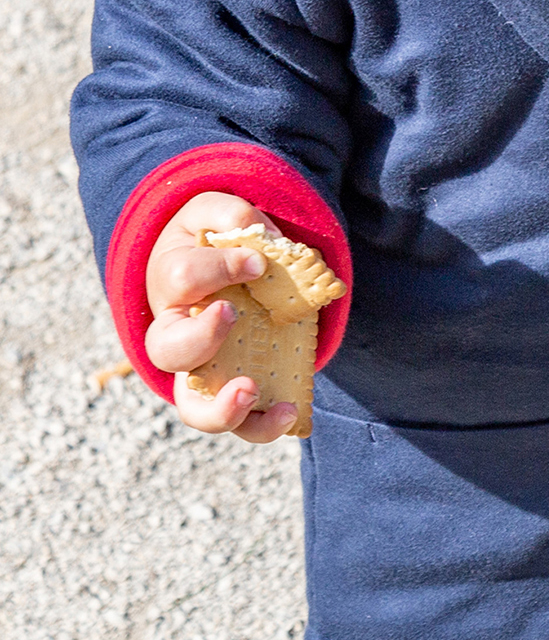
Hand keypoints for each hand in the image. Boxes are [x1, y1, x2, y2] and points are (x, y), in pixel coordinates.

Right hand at [144, 191, 297, 441]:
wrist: (215, 268)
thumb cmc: (212, 241)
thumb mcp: (214, 213)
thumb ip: (232, 214)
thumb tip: (264, 240)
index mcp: (171, 286)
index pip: (181, 279)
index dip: (217, 268)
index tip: (256, 261)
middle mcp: (178, 335)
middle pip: (168, 351)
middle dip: (198, 337)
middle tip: (230, 314)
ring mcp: (203, 371)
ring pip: (193, 407)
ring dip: (219, 407)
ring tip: (249, 390)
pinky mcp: (232, 390)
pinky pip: (239, 422)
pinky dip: (259, 426)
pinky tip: (289, 412)